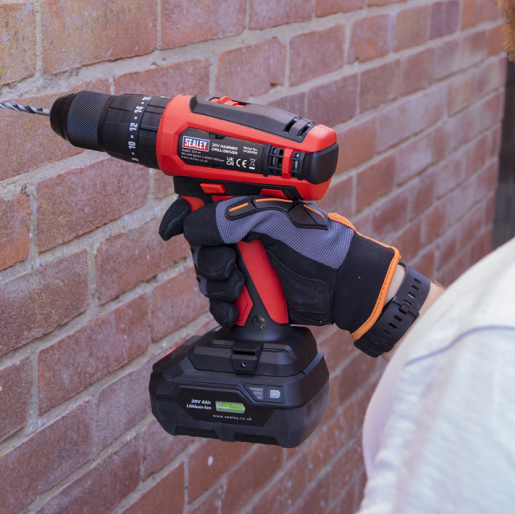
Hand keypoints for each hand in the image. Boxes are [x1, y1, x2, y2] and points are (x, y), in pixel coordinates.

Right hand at [159, 196, 401, 340]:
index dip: (184, 215)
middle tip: (229, 264)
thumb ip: (229, 218)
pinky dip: (221, 308)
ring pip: (206, 276)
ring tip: (241, 285)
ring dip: (217, 284)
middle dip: (207, 259)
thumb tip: (192, 226)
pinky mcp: (247, 296)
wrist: (342, 288)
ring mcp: (244, 266)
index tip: (171, 229)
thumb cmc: (318, 246)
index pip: (202, 205)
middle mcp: (242, 236)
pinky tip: (235, 308)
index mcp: (246, 210)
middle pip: (199, 246)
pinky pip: (218, 303)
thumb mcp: (272, 221)